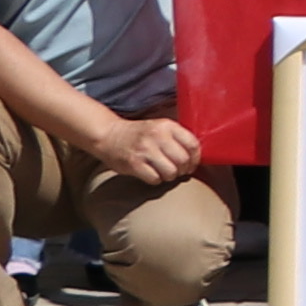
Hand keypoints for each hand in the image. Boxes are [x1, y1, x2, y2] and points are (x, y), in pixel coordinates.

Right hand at [91, 109, 205, 192]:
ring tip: (164, 172)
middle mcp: (157, 136)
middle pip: (183, 160)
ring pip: (171, 172)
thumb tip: (196, 155)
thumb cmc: (139, 134)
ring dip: (170, 176)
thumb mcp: (160, 127)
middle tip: (177, 170)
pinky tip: (151, 173)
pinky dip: (156, 180)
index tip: (191, 163)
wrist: (109, 135)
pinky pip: (155, 179)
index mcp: (167, 126)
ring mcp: (145, 150)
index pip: (193, 144)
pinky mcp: (134, 164)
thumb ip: (177, 137)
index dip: (195, 158)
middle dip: (183, 169)